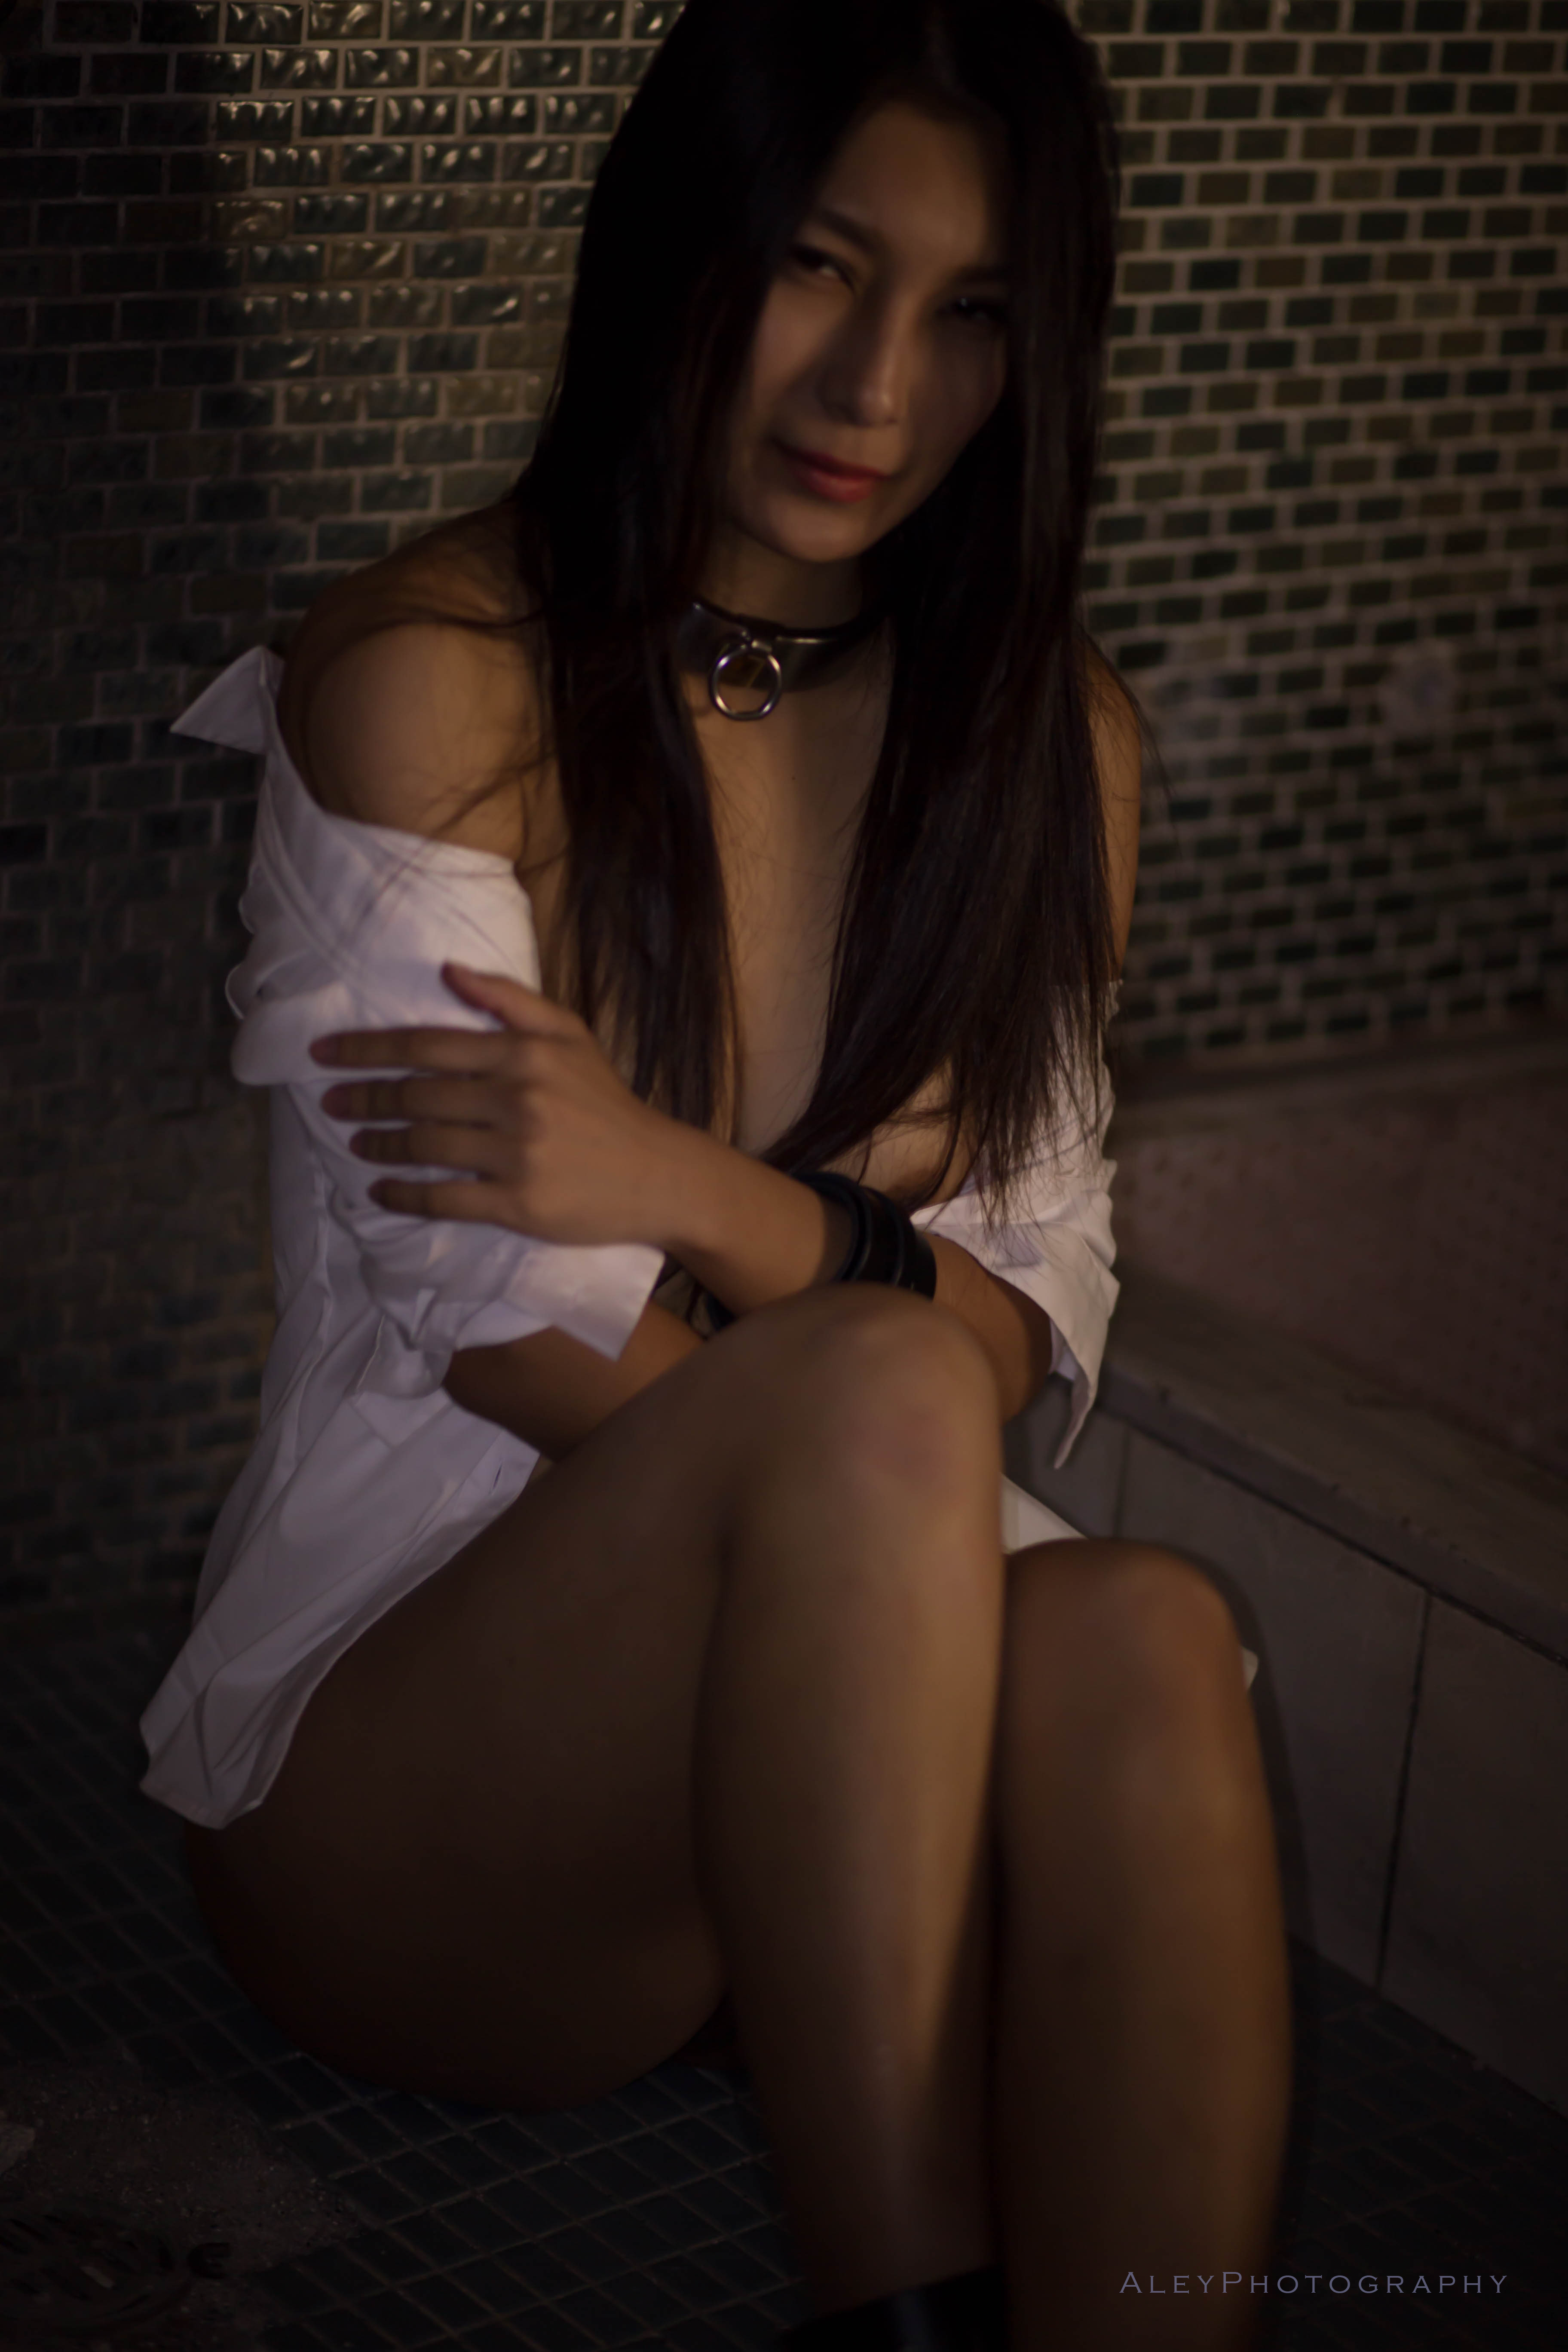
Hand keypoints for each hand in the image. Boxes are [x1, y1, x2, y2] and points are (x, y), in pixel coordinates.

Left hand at [311, 964, 691, 1248]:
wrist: (658, 1174)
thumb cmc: (606, 1102)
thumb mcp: (570, 1033)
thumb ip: (510, 999)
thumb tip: (448, 971)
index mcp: (523, 1054)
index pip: (426, 1046)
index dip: (368, 1049)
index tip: (325, 1053)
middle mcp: (516, 1100)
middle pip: (416, 1096)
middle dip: (363, 1097)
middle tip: (330, 1102)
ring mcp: (517, 1155)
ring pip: (424, 1146)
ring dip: (378, 1144)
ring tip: (355, 1141)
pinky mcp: (518, 1204)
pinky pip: (444, 1199)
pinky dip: (404, 1196)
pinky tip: (380, 1193)